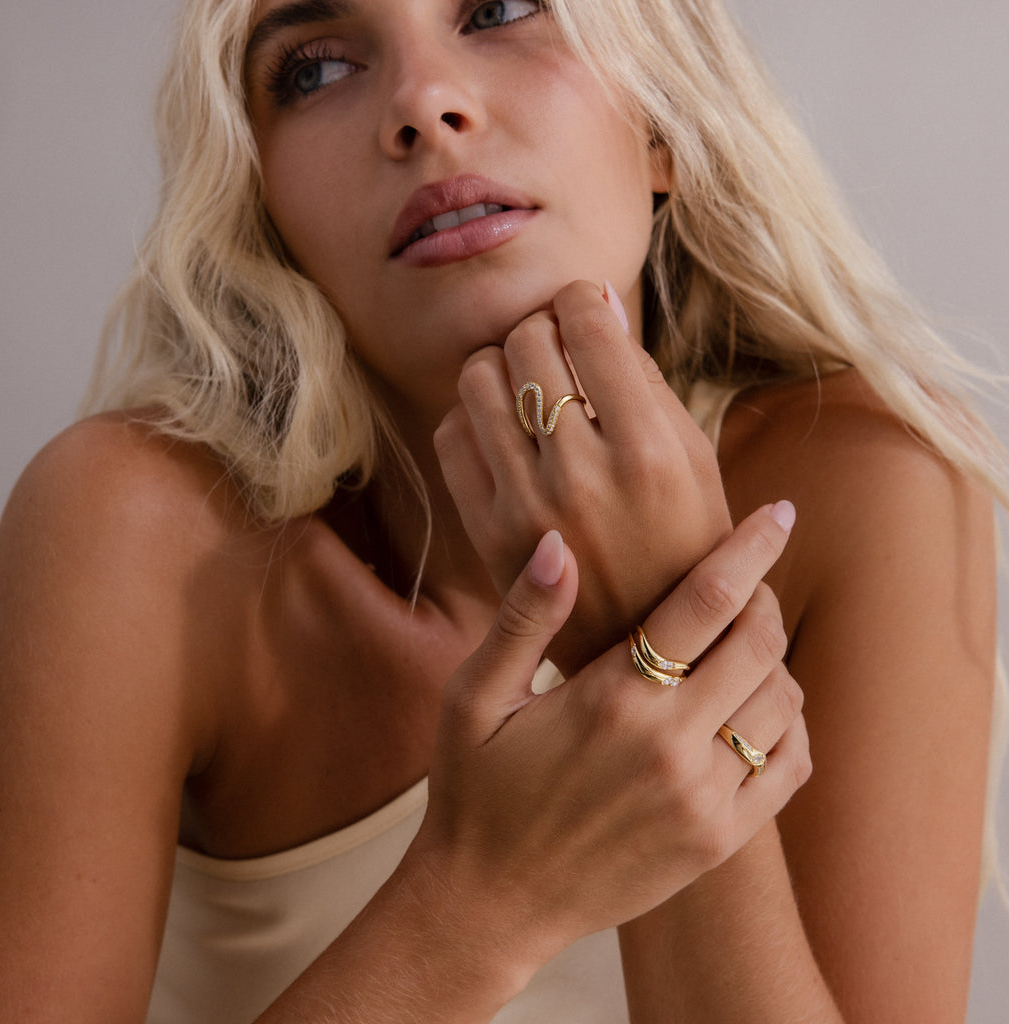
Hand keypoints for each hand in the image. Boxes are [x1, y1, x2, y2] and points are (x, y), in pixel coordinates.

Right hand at [411, 504, 807, 973]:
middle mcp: (669, 747)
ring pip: (782, 700)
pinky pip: (789, 766)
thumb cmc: (475, 791)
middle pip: (760, 643)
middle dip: (763, 598)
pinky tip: (751, 709)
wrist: (490, 903)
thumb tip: (557, 543)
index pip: (708, 601)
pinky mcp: (718, 841)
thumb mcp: (474, 697)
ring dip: (772, 659)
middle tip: (744, 584)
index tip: (779, 512)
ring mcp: (702, 800)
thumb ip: (523, 618)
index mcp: (612, 699)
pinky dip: (786, 724)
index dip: (750, 548)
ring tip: (736, 646)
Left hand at [435, 280, 731, 672]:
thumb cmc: (683, 543)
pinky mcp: (486, 530)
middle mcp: (581, 476)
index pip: (590, 325)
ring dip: (502, 365)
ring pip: (477, 376)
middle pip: (527, 341)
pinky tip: (505, 431)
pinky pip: (451, 433)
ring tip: (529, 387)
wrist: (643, 649)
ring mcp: (525, 506)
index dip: (583, 300)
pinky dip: (473, 416)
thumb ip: (645, 380)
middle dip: (544, 329)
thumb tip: (596, 300)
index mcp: (649, 452)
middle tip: (561, 351)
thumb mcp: (693, 461)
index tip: (587, 310)